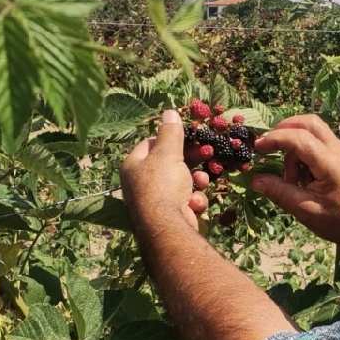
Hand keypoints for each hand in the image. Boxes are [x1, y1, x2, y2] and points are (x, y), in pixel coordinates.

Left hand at [120, 110, 208, 235]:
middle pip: (169, 163)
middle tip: (206, 154)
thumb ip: (170, 133)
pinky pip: (186, 201)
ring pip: (182, 183)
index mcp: (133, 165)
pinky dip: (194, 201)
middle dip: (190, 161)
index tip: (189, 136)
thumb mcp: (168, 153)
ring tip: (200, 183)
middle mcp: (141, 183)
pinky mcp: (170, 216)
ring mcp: (155, 201)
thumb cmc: (163, 185)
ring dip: (195, 182)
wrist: (167, 228)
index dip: (170, 138)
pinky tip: (194, 204)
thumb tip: (169, 111)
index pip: (150, 143)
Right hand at [252, 115, 339, 248]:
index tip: (257, 147)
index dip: (275, 139)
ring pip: (314, 130)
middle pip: (309, 122)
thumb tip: (254, 179)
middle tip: (268, 146)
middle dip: (285, 129)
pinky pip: (319, 142)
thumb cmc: (338, 222)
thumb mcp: (305, 211)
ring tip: (291, 177)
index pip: (299, 138)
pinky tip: (300, 176)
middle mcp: (339, 151)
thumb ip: (279, 192)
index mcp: (331, 164)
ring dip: (294, 145)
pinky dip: (304, 151)